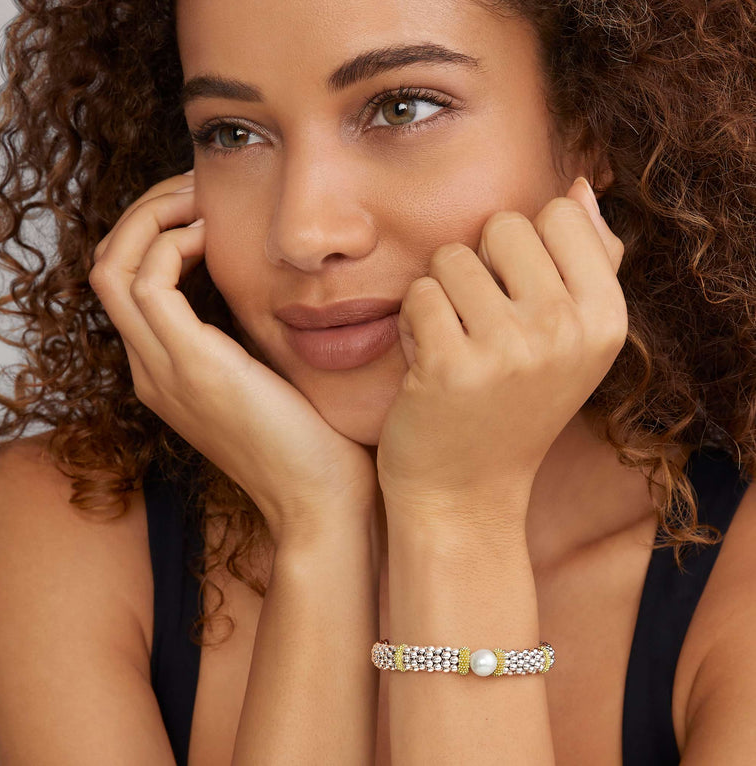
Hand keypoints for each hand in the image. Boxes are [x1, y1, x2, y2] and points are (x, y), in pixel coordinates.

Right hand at [89, 172, 376, 547]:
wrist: (321, 501)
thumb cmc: (313, 440)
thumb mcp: (271, 378)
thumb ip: (250, 337)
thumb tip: (269, 288)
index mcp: (169, 371)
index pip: (130, 283)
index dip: (155, 233)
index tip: (203, 206)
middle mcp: (153, 369)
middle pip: (110, 265)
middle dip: (147, 213)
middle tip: (194, 188)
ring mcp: (164, 370)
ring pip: (115, 266)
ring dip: (153, 217)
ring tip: (200, 198)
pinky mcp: (192, 366)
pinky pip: (150, 282)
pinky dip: (173, 244)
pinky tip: (215, 234)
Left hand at [376, 177, 626, 531]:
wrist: (466, 492)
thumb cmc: (513, 406)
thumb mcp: (570, 340)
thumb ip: (585, 262)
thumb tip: (582, 187)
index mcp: (607, 317)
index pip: (558, 212)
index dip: (522, 251)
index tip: (518, 303)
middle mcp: (567, 331)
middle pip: (501, 225)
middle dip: (478, 267)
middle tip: (479, 327)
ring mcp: (510, 350)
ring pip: (450, 257)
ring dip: (441, 298)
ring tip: (454, 347)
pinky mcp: (450, 366)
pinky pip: (417, 295)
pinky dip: (413, 327)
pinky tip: (426, 368)